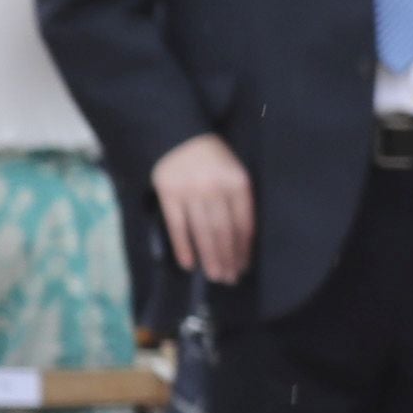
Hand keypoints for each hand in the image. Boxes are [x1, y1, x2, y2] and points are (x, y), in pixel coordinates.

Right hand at [150, 133, 254, 287]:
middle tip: (231, 278)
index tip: (245, 265)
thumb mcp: (233, 171)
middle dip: (229, 258)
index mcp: (236, 182)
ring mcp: (190, 192)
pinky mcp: (168, 194)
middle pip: (224, 231)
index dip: (244, 247)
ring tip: (216, 276)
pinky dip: (183, 246)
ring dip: (210, 257)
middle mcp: (215, 188)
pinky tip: (189, 263)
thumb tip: (244, 238)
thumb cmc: (210, 156)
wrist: (176, 134)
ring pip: (202, 232)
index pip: (244, 222)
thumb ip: (239, 199)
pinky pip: (177, 226)